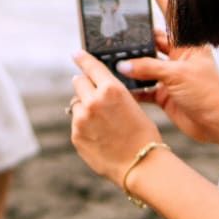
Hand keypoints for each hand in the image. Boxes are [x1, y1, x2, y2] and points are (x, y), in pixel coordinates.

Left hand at [70, 51, 161, 181]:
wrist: (140, 164)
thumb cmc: (143, 134)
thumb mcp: (132, 104)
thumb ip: (111, 94)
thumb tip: (95, 89)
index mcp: (111, 89)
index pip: (91, 66)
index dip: (82, 58)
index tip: (76, 54)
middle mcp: (93, 101)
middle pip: (78, 82)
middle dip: (84, 84)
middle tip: (92, 91)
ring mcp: (81, 119)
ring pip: (76, 104)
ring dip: (85, 107)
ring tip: (102, 121)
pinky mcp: (76, 135)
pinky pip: (77, 123)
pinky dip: (85, 125)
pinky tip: (100, 135)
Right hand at [117, 0, 218, 147]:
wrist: (217, 123)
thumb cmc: (207, 93)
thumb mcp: (178, 75)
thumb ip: (149, 68)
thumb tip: (123, 65)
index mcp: (188, 44)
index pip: (171, 13)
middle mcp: (178, 56)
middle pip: (152, 40)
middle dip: (134, 36)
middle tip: (114, 27)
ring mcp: (170, 75)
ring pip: (144, 64)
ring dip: (129, 64)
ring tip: (109, 57)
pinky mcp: (164, 93)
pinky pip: (143, 87)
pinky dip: (131, 87)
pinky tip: (117, 85)